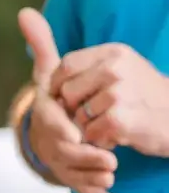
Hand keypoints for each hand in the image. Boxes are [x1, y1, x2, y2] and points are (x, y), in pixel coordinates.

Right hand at [18, 9, 119, 192]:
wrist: (51, 132)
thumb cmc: (55, 100)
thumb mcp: (49, 74)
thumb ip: (41, 45)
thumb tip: (24, 12)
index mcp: (45, 121)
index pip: (53, 127)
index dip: (67, 131)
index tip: (82, 131)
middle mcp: (50, 146)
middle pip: (65, 156)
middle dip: (86, 159)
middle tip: (110, 158)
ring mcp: (62, 165)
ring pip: (75, 177)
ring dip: (93, 180)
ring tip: (113, 175)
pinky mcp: (75, 180)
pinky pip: (86, 192)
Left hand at [50, 43, 168, 158]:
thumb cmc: (145, 96)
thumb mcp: (123, 69)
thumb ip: (91, 68)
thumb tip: (48, 73)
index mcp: (114, 53)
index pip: (67, 65)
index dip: (58, 85)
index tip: (64, 99)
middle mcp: (115, 68)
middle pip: (67, 92)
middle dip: (73, 110)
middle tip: (93, 116)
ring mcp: (118, 93)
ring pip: (77, 116)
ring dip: (89, 127)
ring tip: (110, 125)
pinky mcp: (119, 118)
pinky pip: (90, 132)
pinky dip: (99, 139)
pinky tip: (116, 136)